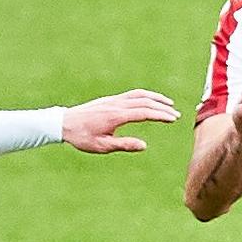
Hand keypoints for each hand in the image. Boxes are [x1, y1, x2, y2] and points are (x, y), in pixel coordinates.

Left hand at [61, 89, 178, 152]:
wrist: (64, 123)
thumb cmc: (82, 137)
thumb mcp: (102, 146)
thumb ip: (124, 145)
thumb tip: (144, 145)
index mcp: (116, 116)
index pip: (144, 112)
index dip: (160, 115)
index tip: (173, 119)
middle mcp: (116, 105)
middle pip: (145, 102)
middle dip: (162, 107)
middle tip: (176, 114)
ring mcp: (113, 100)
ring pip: (139, 95)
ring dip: (155, 98)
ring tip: (168, 104)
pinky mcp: (110, 100)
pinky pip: (131, 94)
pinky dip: (144, 96)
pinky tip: (149, 101)